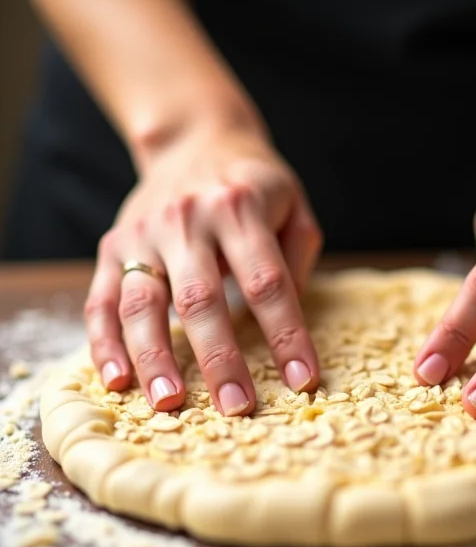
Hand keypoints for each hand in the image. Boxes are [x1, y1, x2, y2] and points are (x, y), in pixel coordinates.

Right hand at [84, 121, 321, 414]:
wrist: (193, 138)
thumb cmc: (253, 184)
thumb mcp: (292, 204)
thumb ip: (297, 258)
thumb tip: (290, 324)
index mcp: (240, 207)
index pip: (268, 282)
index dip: (287, 335)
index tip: (303, 381)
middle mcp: (187, 219)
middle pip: (202, 299)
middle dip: (220, 359)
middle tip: (237, 407)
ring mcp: (143, 233)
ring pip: (142, 304)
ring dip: (155, 359)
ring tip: (170, 404)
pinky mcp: (112, 246)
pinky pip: (101, 301)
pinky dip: (106, 345)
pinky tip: (118, 382)